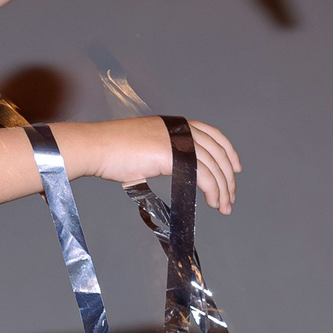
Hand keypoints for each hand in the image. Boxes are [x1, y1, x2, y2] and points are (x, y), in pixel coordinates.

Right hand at [79, 117, 239, 214]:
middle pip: (218, 152)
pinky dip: (212, 190)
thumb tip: (167, 175)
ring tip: (223, 206)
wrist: (96, 147)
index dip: (228, 151)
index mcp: (174, 126)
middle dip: (228, 178)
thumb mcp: (143, 150)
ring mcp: (177, 141)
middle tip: (230, 198)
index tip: (235, 168)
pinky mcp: (173, 155)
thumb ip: (160, 160)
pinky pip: (204, 174)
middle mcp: (180, 130)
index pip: (212, 135)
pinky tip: (211, 202)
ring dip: (222, 189)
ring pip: (214, 166)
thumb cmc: (111, 151)